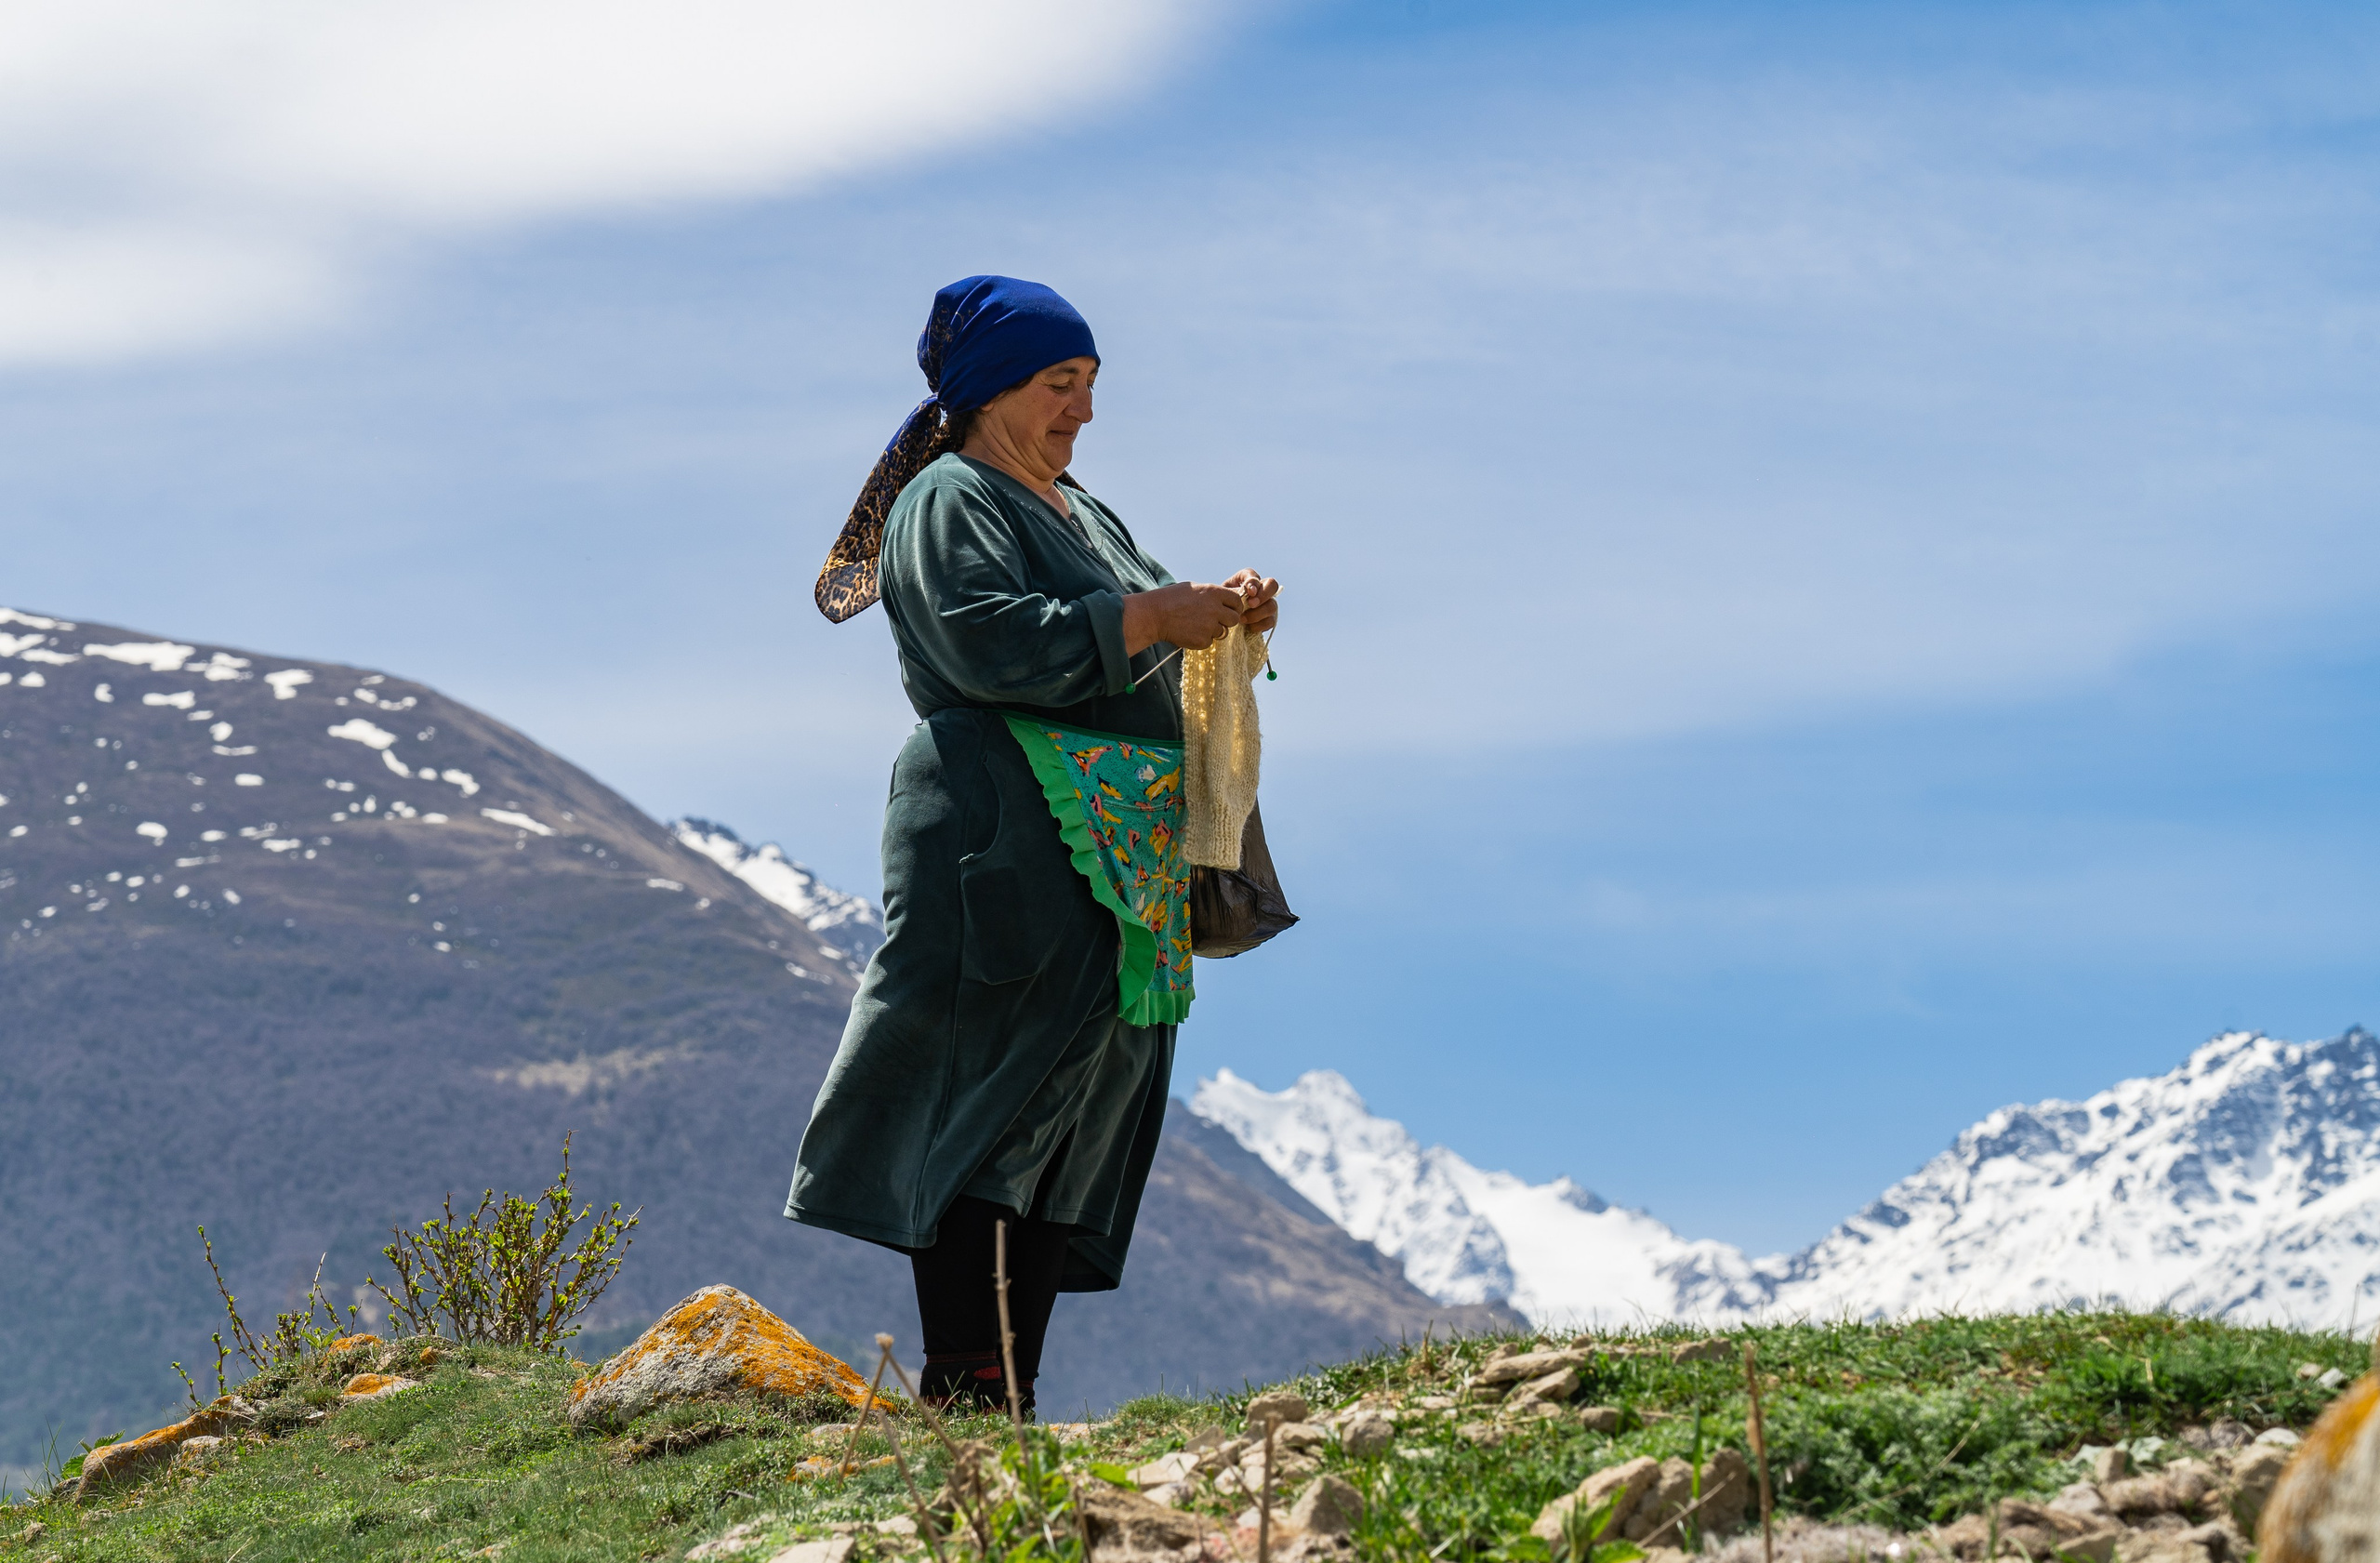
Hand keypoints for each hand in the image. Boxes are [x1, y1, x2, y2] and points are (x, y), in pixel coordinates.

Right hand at [1122, 582, 1244, 653]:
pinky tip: (1190, 632)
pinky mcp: (1202, 640)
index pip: (1237, 601)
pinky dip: (1202, 639)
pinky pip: (1210, 641)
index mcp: (1214, 592)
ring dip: (1213, 630)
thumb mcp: (1194, 588)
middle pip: (1234, 619)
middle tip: (1216, 620)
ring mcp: (1209, 626)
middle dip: (1227, 620)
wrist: (1154, 615)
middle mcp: (1215, 609)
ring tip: (1197, 625)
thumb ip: (1212, 595)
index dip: (1235, 607)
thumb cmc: (1171, 599)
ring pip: (1223, 632)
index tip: (1230, 610)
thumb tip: (1227, 599)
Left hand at [1222, 569, 1280, 634]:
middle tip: (1251, 604)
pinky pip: (1270, 621)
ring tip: (1243, 619)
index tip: (1250, 592)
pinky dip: (1260, 624)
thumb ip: (1233, 592)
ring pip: (1272, 605)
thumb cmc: (1221, 605)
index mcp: (1246, 579)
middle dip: (1263, 595)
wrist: (1222, 621)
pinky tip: (1249, 627)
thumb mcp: (1223, 597)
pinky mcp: (1268, 618)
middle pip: (1272, 585)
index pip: (1254, 575)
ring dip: (1258, 613)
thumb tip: (1245, 591)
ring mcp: (1266, 604)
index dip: (1254, 582)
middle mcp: (1260, 589)